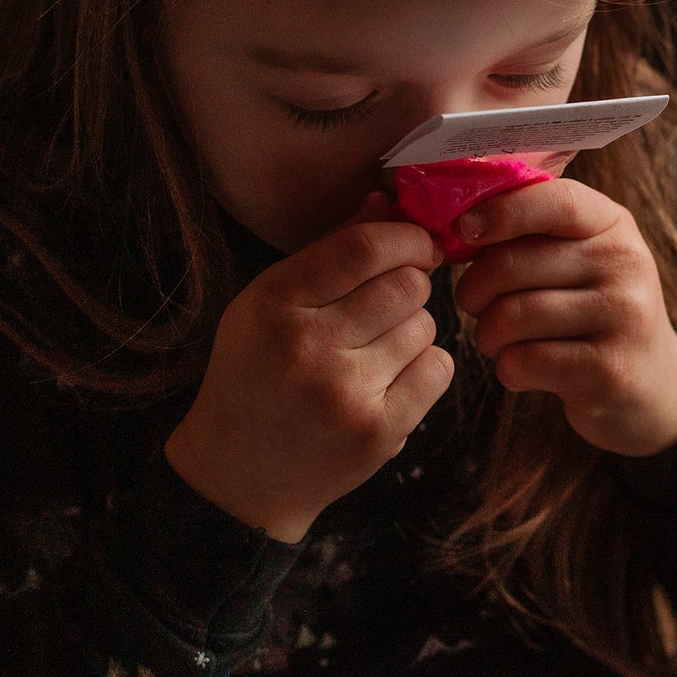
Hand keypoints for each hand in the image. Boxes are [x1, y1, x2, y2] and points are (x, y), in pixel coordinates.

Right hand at [165, 198, 452, 540]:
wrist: (237, 476)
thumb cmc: (255, 375)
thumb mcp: (268, 303)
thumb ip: (330, 251)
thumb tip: (388, 200)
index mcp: (275, 303)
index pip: (364, 248)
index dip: (406, 237)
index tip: (418, 244)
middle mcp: (310, 346)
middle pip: (407, 285)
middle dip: (410, 286)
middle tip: (387, 306)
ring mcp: (346, 392)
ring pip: (426, 326)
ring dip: (413, 330)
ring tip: (375, 351)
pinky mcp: (378, 431)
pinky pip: (439, 369)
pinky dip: (426, 368)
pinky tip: (391, 379)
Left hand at [451, 177, 676, 457]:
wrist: (650, 383)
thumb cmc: (592, 311)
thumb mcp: (582, 258)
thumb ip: (535, 232)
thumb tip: (459, 224)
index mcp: (613, 225)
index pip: (556, 201)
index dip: (501, 212)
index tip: (463, 230)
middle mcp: (626, 264)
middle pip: (513, 264)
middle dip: (473, 289)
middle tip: (472, 303)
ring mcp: (624, 317)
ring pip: (511, 316)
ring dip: (486, 334)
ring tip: (497, 339)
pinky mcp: (609, 370)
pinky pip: (523, 361)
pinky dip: (507, 368)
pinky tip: (522, 368)